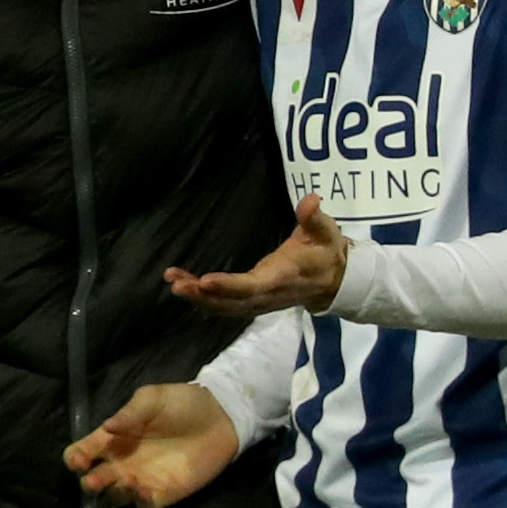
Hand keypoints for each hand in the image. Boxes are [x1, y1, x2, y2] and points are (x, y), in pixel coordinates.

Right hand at [64, 381, 242, 507]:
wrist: (220, 417)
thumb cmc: (182, 403)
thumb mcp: (153, 399)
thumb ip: (129, 413)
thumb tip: (106, 427)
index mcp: (114, 438)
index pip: (83, 451)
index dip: (76, 457)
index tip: (81, 459)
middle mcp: (123, 462)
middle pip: (95, 480)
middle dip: (91, 482)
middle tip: (96, 479)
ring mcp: (141, 480)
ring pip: (116, 497)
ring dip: (115, 493)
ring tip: (128, 480)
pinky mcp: (163, 493)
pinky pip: (143, 506)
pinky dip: (140, 503)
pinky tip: (144, 491)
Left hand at [167, 194, 348, 316]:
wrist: (333, 280)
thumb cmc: (325, 251)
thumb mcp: (326, 232)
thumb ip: (315, 218)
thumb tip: (311, 201)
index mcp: (283, 277)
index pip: (254, 286)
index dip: (230, 286)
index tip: (206, 281)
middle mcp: (267, 294)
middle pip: (232, 301)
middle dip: (204, 296)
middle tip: (177, 284)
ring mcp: (258, 302)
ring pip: (224, 306)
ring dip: (198, 298)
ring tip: (173, 281)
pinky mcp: (250, 301)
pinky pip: (224, 305)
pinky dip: (202, 299)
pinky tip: (181, 284)